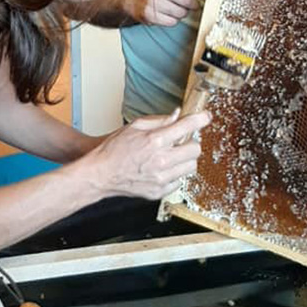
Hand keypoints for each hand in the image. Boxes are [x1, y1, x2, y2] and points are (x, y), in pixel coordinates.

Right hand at [85, 109, 210, 199]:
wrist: (101, 174)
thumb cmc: (113, 150)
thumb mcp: (134, 127)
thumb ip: (158, 121)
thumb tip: (176, 115)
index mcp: (155, 141)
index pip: (187, 127)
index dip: (200, 119)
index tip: (205, 117)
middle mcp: (161, 160)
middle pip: (195, 149)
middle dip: (191, 143)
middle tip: (181, 141)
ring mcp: (161, 178)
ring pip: (191, 167)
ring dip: (184, 159)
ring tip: (171, 157)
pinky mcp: (159, 191)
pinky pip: (179, 181)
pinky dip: (174, 174)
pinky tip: (162, 169)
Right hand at [124, 0, 207, 26]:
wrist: (135, 0)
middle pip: (187, 0)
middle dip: (191, 5)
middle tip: (190, 5)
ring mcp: (153, 1)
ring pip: (181, 13)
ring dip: (181, 13)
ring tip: (175, 9)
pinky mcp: (150, 15)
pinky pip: (172, 22)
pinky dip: (173, 20)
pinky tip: (168, 15)